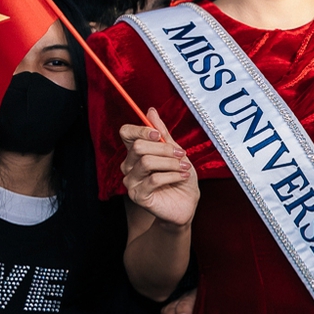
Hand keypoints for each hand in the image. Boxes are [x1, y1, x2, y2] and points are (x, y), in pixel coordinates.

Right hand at [122, 111, 198, 227]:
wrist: (187, 203)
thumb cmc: (180, 177)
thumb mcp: (176, 152)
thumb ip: (163, 133)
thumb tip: (151, 111)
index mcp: (136, 152)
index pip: (126, 133)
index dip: (141, 129)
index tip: (158, 134)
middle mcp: (129, 165)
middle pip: (138, 147)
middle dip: (164, 149)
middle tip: (181, 154)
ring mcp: (131, 181)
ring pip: (147, 162)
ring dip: (171, 163)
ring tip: (185, 167)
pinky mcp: (138, 196)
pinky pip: (153, 180)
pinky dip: (172, 175)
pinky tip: (183, 176)